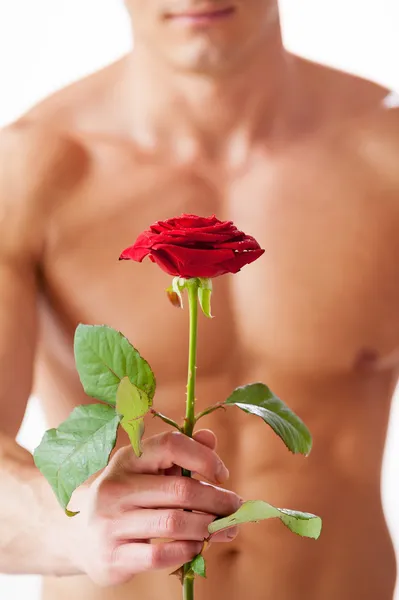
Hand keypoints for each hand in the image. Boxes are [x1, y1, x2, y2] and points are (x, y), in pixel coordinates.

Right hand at [71, 430, 240, 585]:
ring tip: (226, 529)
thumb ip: (178, 453)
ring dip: (209, 527)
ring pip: (174, 522)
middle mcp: (115, 487)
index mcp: (127, 459)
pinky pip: (160, 555)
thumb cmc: (124, 497)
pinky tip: (197, 546)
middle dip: (217, 500)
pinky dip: (186, 550)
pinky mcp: (112, 557)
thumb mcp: (145, 470)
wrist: (77, 537)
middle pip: (180, 489)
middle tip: (236, 507)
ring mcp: (110, 523)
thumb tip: (210, 437)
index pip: (170, 445)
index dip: (203, 457)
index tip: (222, 474)